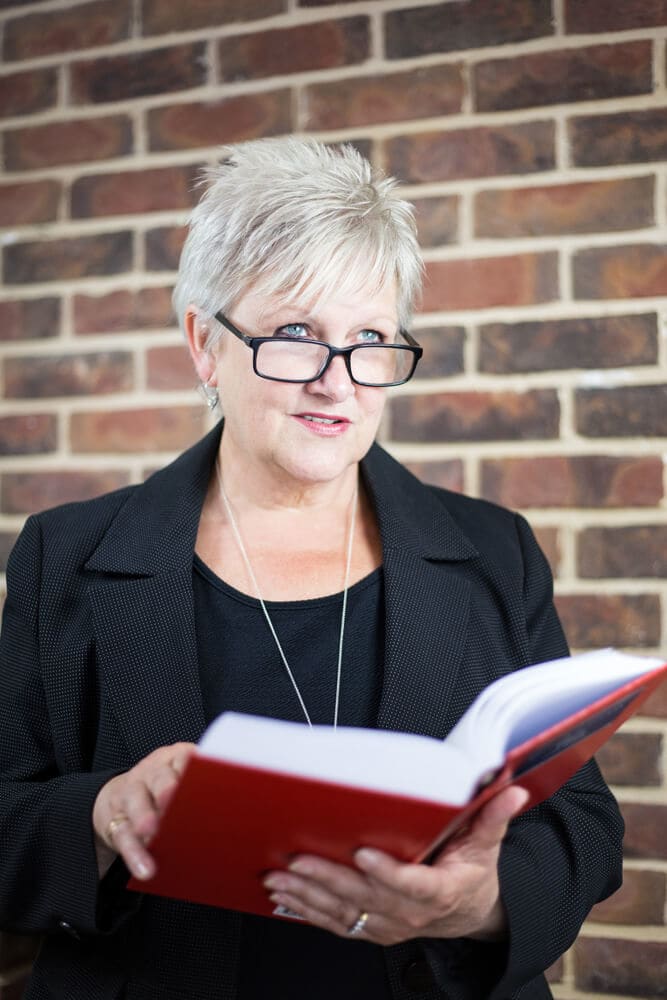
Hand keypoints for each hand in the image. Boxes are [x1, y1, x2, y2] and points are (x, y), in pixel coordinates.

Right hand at [92, 742, 194, 880]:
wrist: (124, 795)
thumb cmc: (168, 790)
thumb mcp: (186, 779)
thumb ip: (205, 790)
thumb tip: (236, 815)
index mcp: (178, 758)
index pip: (186, 758)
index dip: (192, 768)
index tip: (200, 779)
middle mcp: (154, 771)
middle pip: (159, 777)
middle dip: (166, 788)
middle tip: (171, 800)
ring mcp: (133, 792)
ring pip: (136, 801)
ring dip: (144, 817)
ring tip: (152, 834)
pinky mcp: (117, 819)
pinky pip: (124, 835)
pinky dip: (135, 852)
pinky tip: (145, 868)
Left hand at [263, 785, 528, 944]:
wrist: (467, 913)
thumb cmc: (471, 873)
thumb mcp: (487, 844)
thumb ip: (493, 816)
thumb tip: (511, 789)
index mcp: (438, 891)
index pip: (409, 884)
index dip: (385, 872)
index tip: (362, 854)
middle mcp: (408, 913)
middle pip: (364, 897)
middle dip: (327, 878)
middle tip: (297, 858)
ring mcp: (386, 924)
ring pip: (342, 912)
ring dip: (307, 895)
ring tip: (279, 875)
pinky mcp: (370, 928)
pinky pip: (335, 922)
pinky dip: (306, 910)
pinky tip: (283, 895)